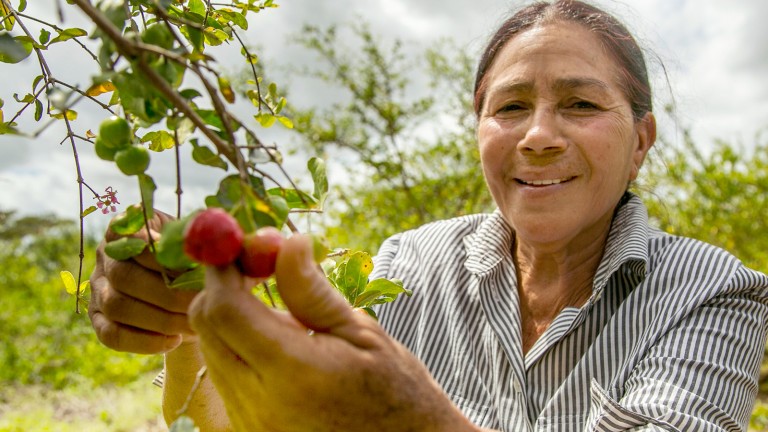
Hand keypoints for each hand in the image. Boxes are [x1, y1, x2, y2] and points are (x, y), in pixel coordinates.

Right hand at [89, 210, 198, 353]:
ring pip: (117, 306)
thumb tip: (205, 245)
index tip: (188, 263)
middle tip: (199, 303)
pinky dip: (144, 341)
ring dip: (160, 319)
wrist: (185, 289)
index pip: (128, 237)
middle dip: (167, 293)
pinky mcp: (99, 320)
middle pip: (124, 276)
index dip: (156, 252)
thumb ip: (193, 239)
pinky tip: (174, 341)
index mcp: (124, 230)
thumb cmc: (191, 258)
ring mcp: (98, 290)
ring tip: (193, 324)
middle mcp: (105, 258)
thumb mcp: (192, 241)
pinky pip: (112, 335)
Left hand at [189, 234, 476, 431]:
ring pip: (212, 348)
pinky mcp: (250, 430)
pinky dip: (239, 344)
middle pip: (207, 326)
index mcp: (293, 374)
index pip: (226, 309)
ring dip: (231, 314)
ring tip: (280, 307)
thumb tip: (285, 242)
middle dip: (223, 286)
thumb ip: (312, 291)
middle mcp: (260, 404)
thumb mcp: (362, 333)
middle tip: (256, 263)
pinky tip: (279, 341)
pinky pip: (225, 374)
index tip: (239, 242)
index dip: (224, 268)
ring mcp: (250, 423)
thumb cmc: (395, 391)